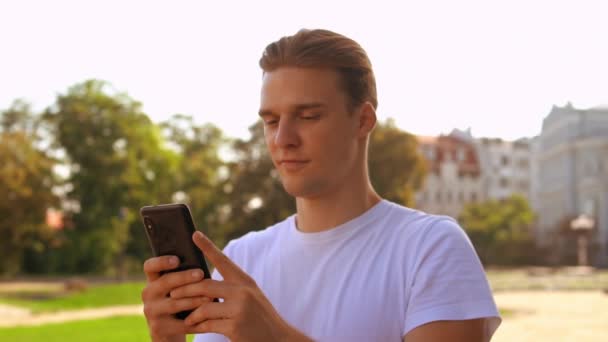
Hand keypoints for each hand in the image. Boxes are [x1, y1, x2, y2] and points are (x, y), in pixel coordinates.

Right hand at [141, 255, 210, 340]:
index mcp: (153, 280)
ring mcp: (151, 311)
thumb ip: (183, 276)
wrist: (170, 330)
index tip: (177, 260)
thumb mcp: (177, 287)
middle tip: (201, 273)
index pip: (150, 266)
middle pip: (165, 282)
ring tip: (209, 297)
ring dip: (193, 300)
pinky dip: (196, 319)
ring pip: (174, 303)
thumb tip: (200, 266)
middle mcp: (149, 294)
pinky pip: (180, 323)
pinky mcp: (158, 328)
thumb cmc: (180, 300)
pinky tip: (208, 316)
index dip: (161, 261)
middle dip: (184, 277)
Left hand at [170, 231, 311, 341]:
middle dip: (185, 289)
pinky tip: (193, 328)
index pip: (223, 260)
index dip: (208, 247)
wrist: (279, 339)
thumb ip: (231, 289)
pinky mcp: (235, 327)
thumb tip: (202, 285)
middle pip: (205, 285)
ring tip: (186, 317)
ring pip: (204, 307)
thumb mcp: (250, 298)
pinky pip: (208, 324)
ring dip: (191, 314)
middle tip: (172, 292)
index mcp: (245, 281)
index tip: (195, 234)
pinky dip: (198, 327)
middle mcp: (243, 292)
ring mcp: (240, 309)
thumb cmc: (260, 318)